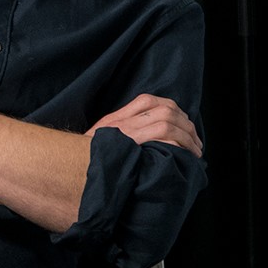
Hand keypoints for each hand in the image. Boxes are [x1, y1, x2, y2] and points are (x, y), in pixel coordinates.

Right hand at [86, 94, 202, 157]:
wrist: (70, 167)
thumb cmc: (89, 161)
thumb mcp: (101, 142)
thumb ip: (120, 135)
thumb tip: (147, 139)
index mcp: (117, 118)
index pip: (149, 100)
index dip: (172, 110)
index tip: (183, 124)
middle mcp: (123, 121)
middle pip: (165, 109)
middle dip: (187, 125)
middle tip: (196, 142)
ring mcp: (127, 132)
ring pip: (167, 121)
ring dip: (187, 136)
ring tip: (195, 152)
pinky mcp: (131, 144)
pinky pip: (161, 136)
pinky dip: (176, 143)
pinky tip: (183, 155)